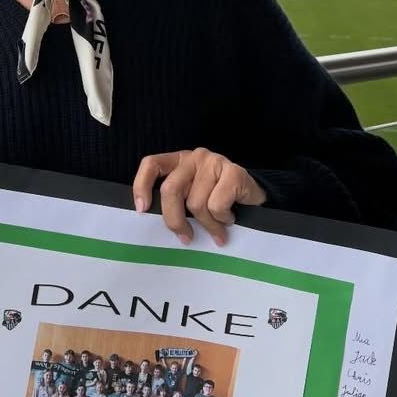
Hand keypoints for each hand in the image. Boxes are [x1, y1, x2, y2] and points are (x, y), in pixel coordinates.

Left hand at [132, 149, 265, 246]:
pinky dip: (222, 219)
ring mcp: (214, 162)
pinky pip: (217, 205)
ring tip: (218, 229)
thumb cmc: (218, 200)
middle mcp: (193, 158)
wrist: (255, 197)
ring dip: (208, 225)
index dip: (142, 185)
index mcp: (178, 161)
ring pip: (196, 203)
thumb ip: (176, 202)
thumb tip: (153, 223)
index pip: (151, 163)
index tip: (142, 209)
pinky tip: (229, 218)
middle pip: (170, 190)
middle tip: (186, 238)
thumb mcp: (191, 197)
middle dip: (175, 220)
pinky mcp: (234, 172)